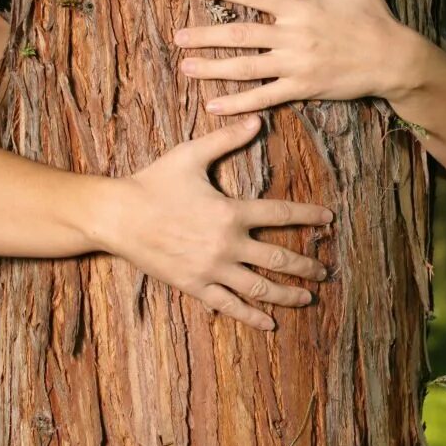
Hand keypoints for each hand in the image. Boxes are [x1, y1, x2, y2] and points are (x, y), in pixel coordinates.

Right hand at [106, 116, 331, 330]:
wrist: (117, 216)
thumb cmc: (153, 182)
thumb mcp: (190, 154)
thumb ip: (227, 139)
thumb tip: (257, 120)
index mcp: (230, 212)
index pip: (280, 215)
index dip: (308, 216)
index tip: (328, 219)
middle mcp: (227, 244)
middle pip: (278, 258)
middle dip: (306, 265)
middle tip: (325, 270)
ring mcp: (211, 269)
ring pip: (259, 287)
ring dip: (287, 294)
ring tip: (308, 297)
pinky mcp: (195, 286)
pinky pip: (229, 305)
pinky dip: (251, 316)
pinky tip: (270, 324)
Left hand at [174, 0, 420, 114]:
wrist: (394, 59)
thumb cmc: (375, 16)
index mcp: (300, 7)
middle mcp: (293, 36)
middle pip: (239, 33)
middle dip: (205, 36)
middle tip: (177, 37)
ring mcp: (296, 64)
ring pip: (245, 67)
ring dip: (212, 67)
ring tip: (185, 67)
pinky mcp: (302, 88)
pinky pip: (264, 97)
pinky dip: (237, 103)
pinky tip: (213, 104)